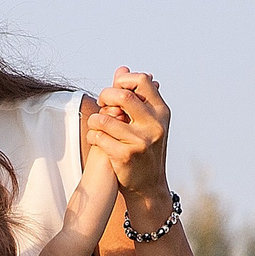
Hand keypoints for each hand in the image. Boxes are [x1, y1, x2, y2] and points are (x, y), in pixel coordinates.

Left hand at [85, 66, 171, 213]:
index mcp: (162, 111)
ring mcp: (141, 141)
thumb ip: (135, 96)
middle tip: (101, 105)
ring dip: (94, 120)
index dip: (122, 81)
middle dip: (105, 97)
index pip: (141, 81)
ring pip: (104, 118)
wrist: (148, 186)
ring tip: (95, 125)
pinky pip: (98, 137)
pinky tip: (95, 139)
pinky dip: (92, 136)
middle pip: (122, 96)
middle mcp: (155, 125)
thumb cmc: (144, 149)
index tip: (114, 93)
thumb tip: (122, 68)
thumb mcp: (147, 121)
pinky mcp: (125, 156)